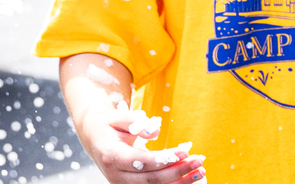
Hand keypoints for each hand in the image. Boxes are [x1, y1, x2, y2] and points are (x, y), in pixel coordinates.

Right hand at [77, 106, 203, 183]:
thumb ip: (135, 121)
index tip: (185, 151)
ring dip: (179, 181)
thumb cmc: (110, 125)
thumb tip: (154, 131)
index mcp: (111, 156)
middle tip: (199, 161)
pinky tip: (189, 178)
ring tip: (200, 171)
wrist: (94, 138)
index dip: (164, 159)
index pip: (141, 162)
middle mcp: (115, 175)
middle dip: (177, 171)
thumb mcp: (119, 117)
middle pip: (150, 178)